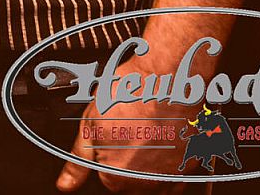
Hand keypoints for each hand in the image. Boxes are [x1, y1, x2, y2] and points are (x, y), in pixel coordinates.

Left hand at [56, 93, 185, 192]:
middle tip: (128, 131)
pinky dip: (167, 160)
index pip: (105, 180)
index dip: (104, 155)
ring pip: (152, 182)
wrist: (168, 75)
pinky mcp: (192, 164)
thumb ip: (78, 161)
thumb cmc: (131, 93)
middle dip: (125, 162)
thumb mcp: (90, 124)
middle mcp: (148, 184)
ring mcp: (173, 176)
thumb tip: (66, 184)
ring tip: (144, 131)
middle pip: (130, 185)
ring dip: (147, 164)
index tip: (110, 136)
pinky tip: (161, 137)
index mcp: (118, 177)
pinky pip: (175, 175)